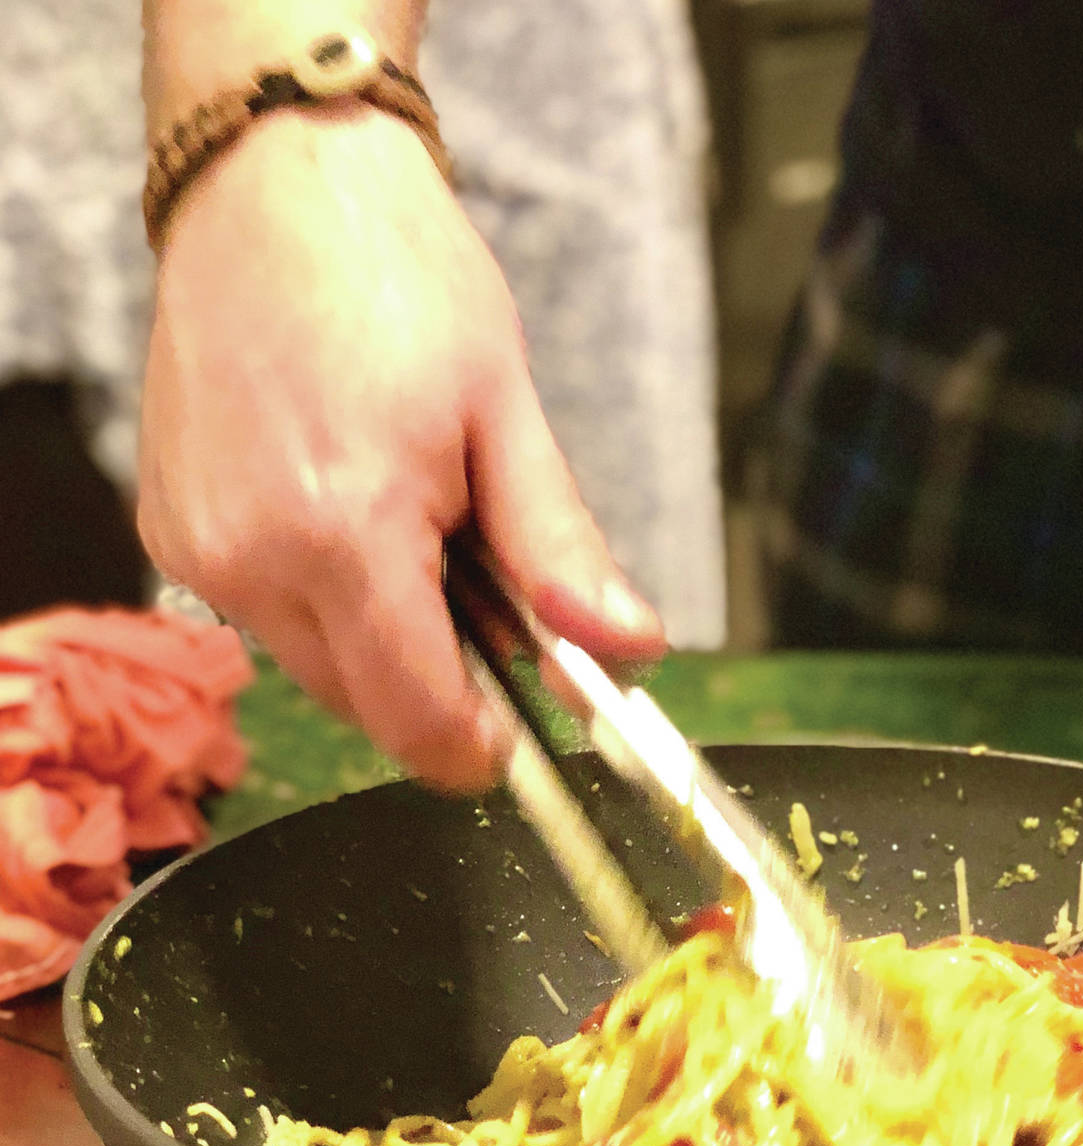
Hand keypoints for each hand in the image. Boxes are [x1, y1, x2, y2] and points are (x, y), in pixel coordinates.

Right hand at [138, 104, 665, 790]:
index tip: (534, 716)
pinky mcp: (173, 530)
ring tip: (417, 516)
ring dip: (383, 634)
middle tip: (486, 576)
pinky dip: (324, 591)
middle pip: (369, 709)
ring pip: (319, 668)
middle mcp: (252, 559)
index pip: (421, 722)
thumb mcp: (510, 414)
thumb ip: (561, 553)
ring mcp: (200, 549)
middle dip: (443, 676)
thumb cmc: (401, 278)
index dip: (489, 741)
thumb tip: (627, 653)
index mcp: (345, 535)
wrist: (279, 183)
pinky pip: (268, 613)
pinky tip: (352, 502)